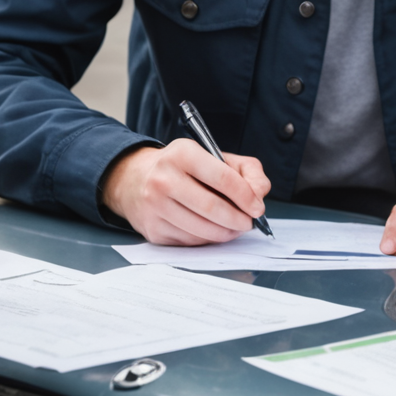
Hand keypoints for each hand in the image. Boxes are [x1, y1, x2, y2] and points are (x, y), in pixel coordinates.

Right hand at [102, 138, 271, 245]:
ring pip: (201, 230)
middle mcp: (163, 178)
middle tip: (248, 223)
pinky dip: (207, 239)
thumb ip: (247, 170)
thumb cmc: (184, 168)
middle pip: (212, 208)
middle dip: (238, 220)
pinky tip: (211, 230)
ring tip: (234, 228)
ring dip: (225, 233)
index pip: (222, 178)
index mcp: (182, 153)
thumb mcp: (215, 156)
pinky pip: (189, 241)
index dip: (246, 196)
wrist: (136, 179)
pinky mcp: (152, 229)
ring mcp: (155, 206)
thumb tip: (260, 193)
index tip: (257, 207)